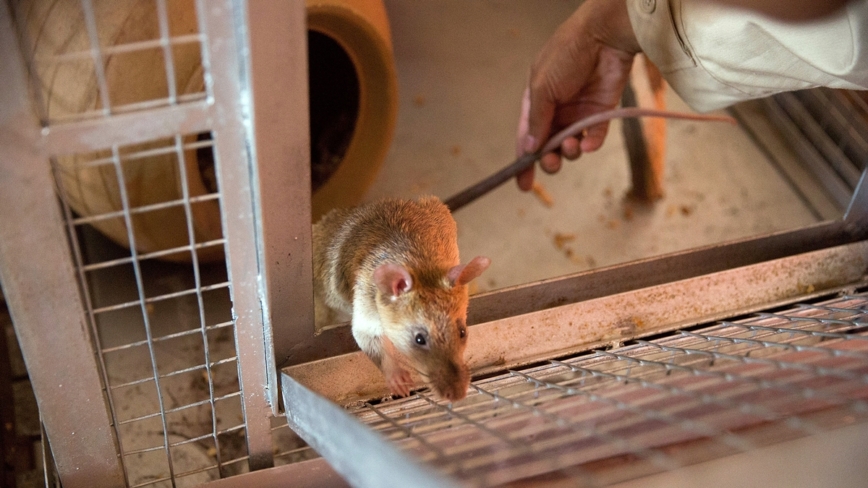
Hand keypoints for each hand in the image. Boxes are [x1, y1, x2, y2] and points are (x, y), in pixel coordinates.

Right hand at [516, 0, 640, 190]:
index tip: (523, 185)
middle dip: (550, 160)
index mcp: (536, 102)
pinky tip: (587, 144)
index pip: (527, 137)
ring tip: (573, 145)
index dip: (524, 162)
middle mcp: (557, 110)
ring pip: (572, 146)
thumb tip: (529, 150)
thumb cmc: (566, 55)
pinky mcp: (602, 112)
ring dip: (570, 152)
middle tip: (552, 162)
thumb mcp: (542, 88)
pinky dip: (590, 145)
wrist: (604, 36)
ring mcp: (580, 112)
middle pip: (549, 147)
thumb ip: (537, 121)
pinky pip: (594, 137)